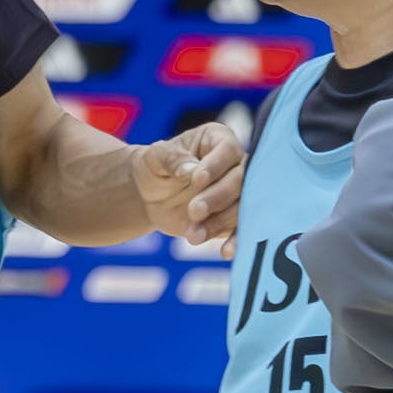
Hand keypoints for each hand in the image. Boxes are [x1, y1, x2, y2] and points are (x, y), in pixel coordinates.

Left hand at [138, 111, 248, 247]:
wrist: (150, 195)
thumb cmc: (154, 166)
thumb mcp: (155, 157)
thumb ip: (172, 159)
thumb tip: (191, 170)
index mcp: (218, 140)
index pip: (228, 150)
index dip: (216, 165)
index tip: (197, 179)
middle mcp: (235, 164)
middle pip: (241, 180)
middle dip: (218, 197)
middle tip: (193, 210)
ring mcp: (237, 192)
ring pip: (243, 206)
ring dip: (220, 222)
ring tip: (194, 235)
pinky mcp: (233, 217)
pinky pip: (241, 229)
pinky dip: (235, 241)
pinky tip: (226, 251)